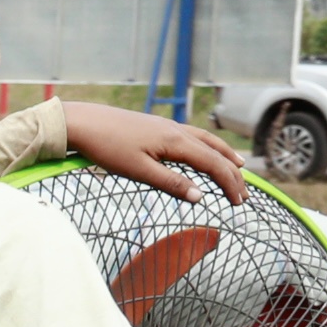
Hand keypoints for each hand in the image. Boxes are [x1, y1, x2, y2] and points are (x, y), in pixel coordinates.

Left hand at [54, 102, 246, 203]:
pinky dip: (207, 147)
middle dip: (232, 174)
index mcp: (176, 142)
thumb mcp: (139, 171)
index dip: (229, 184)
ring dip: (224, 156)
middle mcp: (178, 130)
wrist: (83, 122)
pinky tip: (204, 153)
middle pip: (215, 152)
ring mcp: (168, 126)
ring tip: (237, 168)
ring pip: (206, 141)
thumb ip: (171, 184)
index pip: (213, 164)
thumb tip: (200, 197)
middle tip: (244, 195)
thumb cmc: (107, 148)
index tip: (239, 204)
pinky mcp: (158, 127)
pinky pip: (193, 137)